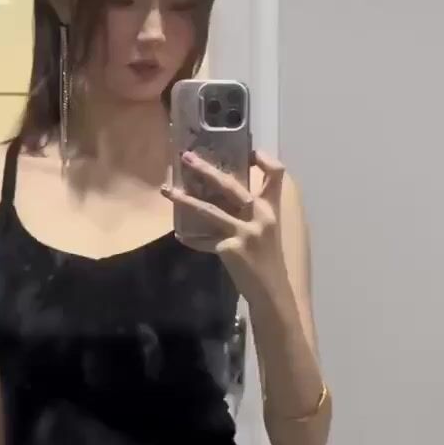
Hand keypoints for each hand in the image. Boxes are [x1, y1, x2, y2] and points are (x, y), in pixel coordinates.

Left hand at [162, 148, 287, 300]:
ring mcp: (244, 232)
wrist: (272, 292)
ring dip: (185, 199)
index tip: (251, 152)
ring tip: (167, 190)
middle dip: (206, 169)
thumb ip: (251, 213)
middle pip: (231, 185)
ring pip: (209, 209)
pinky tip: (180, 235)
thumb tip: (225, 197)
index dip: (265, 159)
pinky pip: (204, 240)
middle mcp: (260, 216)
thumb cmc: (269, 260)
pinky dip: (191, 238)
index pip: (276, 174)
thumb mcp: (267, 231)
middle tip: (186, 157)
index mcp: (272, 209)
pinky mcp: (230, 249)